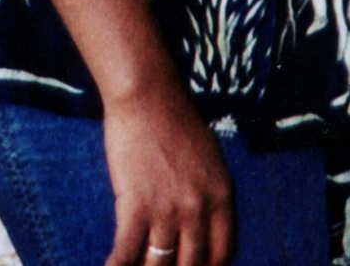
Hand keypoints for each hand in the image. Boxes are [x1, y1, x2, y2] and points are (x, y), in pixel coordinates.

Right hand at [101, 82, 233, 265]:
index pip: (222, 252)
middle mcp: (199, 208)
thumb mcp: (209, 161)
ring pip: (159, 265)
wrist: (149, 99)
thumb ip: (209, 194)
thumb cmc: (177, 125)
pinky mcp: (136, 206)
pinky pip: (126, 254)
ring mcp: (168, 209)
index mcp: (222, 196)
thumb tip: (202, 224)